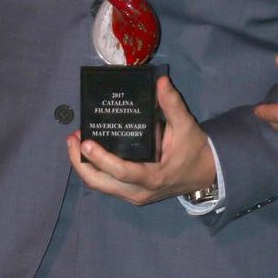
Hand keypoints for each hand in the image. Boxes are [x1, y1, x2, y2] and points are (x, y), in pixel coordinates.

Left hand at [67, 76, 217, 205]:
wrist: (205, 173)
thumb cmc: (194, 149)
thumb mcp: (186, 125)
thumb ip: (172, 104)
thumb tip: (160, 81)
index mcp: (153, 176)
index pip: (121, 171)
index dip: (101, 158)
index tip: (85, 142)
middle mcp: (139, 191)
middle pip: (100, 183)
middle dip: (80, 162)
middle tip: (73, 138)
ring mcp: (133, 196)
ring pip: (99, 186)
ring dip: (83, 166)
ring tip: (74, 142)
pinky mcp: (130, 194)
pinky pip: (106, 185)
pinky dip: (93, 170)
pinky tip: (88, 151)